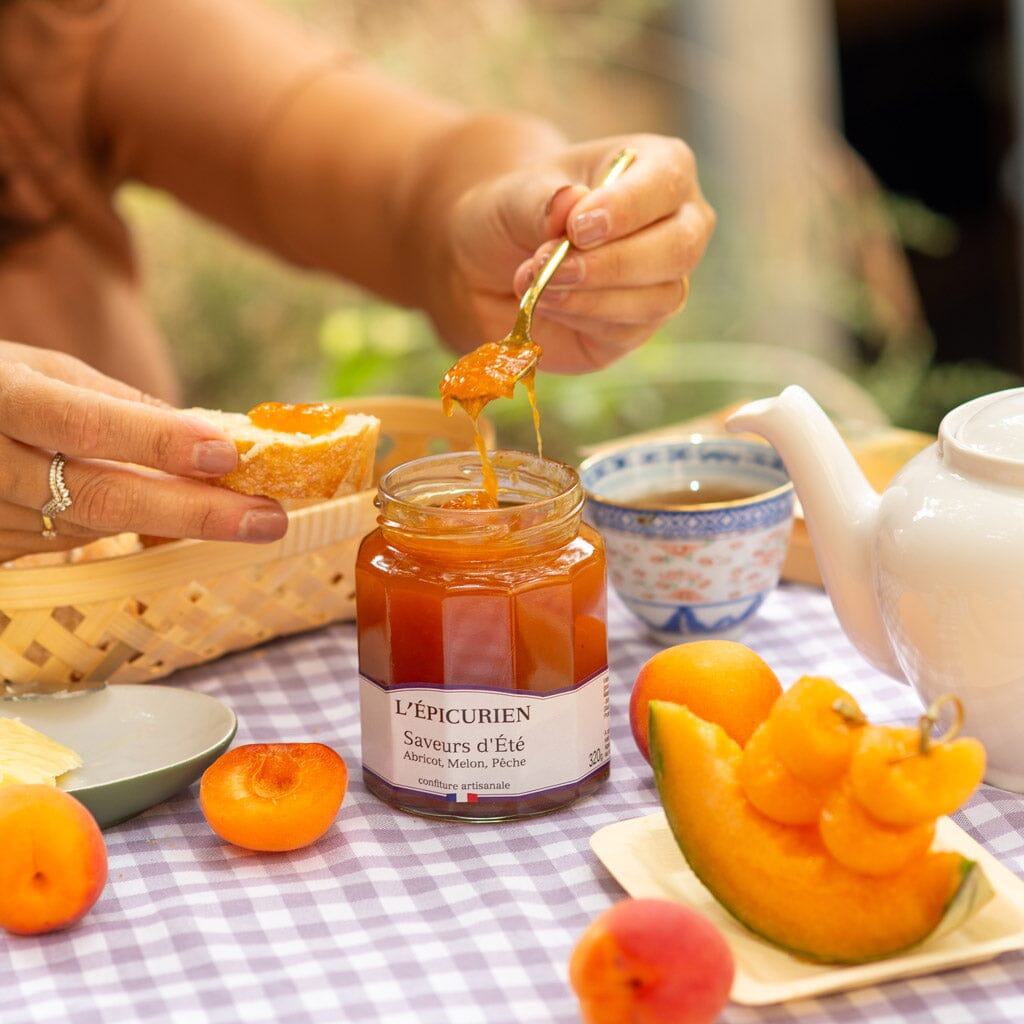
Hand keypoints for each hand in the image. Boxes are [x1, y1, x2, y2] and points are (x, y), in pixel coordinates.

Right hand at [0, 341, 287, 563]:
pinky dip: (123, 532)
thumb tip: (206, 437)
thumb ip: (115, 406)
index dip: (157, 443)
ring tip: (243, 518)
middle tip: (268, 520)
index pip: (84, 423)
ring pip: (93, 528)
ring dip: (170, 524)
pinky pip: (69, 545)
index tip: (228, 455)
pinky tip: (164, 521)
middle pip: (98, 498)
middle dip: (193, 513)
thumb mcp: (41, 371)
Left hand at [447, 134, 714, 372]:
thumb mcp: (514, 196)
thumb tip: (568, 202)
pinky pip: (628, 331)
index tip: (576, 226)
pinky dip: (582, 318)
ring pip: (660, 298)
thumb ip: (540, 199)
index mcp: (660, 168)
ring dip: (592, 296)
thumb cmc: (517, 215)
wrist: (494, 267)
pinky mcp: (640, 327)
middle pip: (679, 248)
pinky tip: (548, 304)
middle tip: (553, 264)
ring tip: (538, 286)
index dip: (627, 207)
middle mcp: (677, 224)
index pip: (668, 180)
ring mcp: (664, 280)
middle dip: (613, 262)